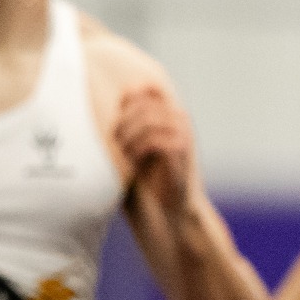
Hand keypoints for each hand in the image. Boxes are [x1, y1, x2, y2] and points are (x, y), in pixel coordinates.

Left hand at [117, 82, 195, 212]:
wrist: (171, 206)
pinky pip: (153, 140)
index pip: (139, 94)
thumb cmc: (151, 174)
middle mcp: (179, 117)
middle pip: (140, 105)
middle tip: (117, 144)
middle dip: (123, 124)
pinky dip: (137, 150)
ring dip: (128, 137)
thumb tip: (123, 93)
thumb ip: (132, 118)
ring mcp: (183, 132)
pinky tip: (134, 162)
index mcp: (169, 111)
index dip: (122, 112)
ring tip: (125, 154)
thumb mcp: (138, 142)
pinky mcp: (182, 150)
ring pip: (146, 120)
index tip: (117, 133)